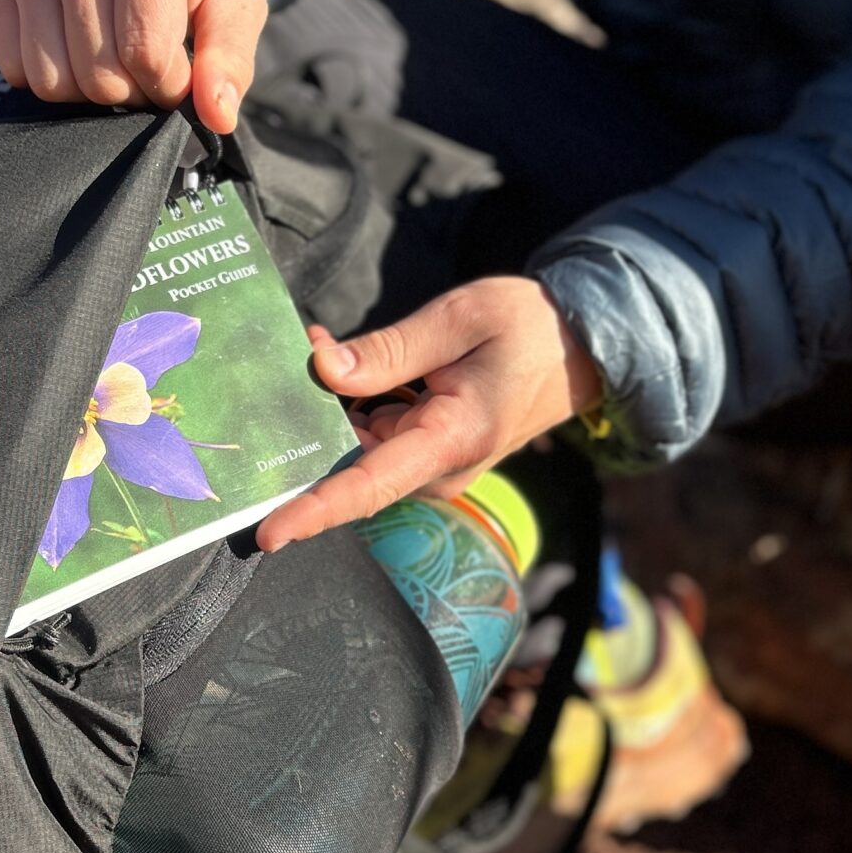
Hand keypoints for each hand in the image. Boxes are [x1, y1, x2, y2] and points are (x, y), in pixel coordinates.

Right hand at [0, 0, 264, 132]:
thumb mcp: (239, 0)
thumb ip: (229, 61)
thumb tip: (217, 117)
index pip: (146, 52)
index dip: (171, 85)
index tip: (185, 71)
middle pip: (98, 73)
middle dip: (134, 89)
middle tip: (152, 61)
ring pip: (53, 79)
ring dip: (92, 88)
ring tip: (119, 52)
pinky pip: (16, 68)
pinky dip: (54, 74)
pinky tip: (81, 44)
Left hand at [256, 278, 603, 550]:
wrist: (583, 346)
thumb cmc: (530, 328)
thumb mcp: (460, 320)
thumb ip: (388, 349)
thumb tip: (324, 370)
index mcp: (450, 440)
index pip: (369, 486)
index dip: (315, 510)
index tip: (269, 532)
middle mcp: (440, 467)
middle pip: (352, 463)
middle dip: (311, 420)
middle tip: (297, 352)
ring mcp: (435, 462)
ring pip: (360, 446)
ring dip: (333, 404)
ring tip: (321, 344)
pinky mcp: (432, 449)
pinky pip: (378, 434)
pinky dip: (357, 401)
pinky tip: (346, 360)